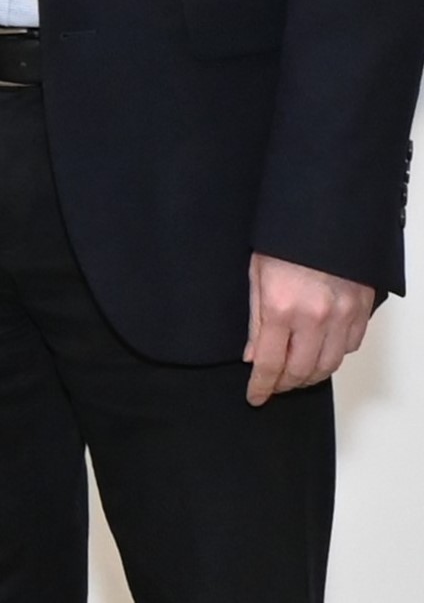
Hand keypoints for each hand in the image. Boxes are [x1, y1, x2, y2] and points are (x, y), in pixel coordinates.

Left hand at [245, 254, 375, 403]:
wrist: (322, 218)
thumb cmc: (283, 241)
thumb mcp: (255, 276)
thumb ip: (255, 321)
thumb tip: (253, 356)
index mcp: (282, 308)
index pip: (271, 363)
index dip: (262, 386)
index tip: (255, 396)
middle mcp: (316, 317)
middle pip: (302, 371)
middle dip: (285, 384)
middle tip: (273, 385)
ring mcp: (343, 316)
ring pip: (329, 365)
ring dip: (310, 375)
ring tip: (294, 375)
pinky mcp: (361, 312)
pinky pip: (350, 347)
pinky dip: (334, 356)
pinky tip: (319, 353)